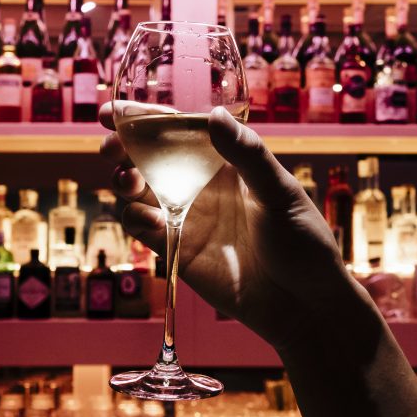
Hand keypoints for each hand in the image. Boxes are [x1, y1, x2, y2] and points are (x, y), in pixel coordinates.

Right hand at [100, 103, 350, 349]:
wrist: (305, 305)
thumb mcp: (281, 192)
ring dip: (123, 181)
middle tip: (111, 145)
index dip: (143, 118)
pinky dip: (136, 221)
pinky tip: (149, 220)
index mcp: (224, 161)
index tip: (111, 111)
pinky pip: (145, 231)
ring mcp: (187, 218)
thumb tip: (213, 115)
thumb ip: (248, 156)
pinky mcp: (180, 252)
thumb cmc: (304, 241)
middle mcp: (200, 185)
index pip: (177, 130)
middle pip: (148, 158)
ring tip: (128, 181)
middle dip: (122, 147)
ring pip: (139, 192)